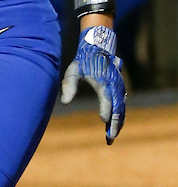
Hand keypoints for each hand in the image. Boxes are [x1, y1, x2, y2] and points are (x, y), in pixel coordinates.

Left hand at [60, 26, 125, 143]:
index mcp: (102, 81)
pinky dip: (120, 116)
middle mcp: (114, 85)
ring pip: (121, 108)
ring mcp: (119, 87)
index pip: (106, 98)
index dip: (106, 109)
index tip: (103, 121)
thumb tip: (65, 103)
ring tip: (111, 137)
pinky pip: (122, 104)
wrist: (98, 47)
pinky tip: (115, 126)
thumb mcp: (73, 71)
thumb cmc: (83, 61)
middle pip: (118, 108)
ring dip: (118, 123)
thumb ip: (69, 86)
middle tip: (109, 139)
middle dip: (114, 124)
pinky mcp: (119, 88)